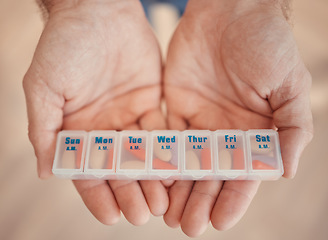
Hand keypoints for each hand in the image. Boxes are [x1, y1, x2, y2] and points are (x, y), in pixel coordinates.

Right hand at [23, 0, 167, 224]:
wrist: (97, 11)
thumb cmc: (64, 46)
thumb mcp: (44, 88)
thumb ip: (43, 130)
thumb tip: (44, 170)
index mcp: (76, 129)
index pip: (87, 171)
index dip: (98, 195)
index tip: (111, 217)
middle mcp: (104, 128)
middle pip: (119, 168)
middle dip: (131, 192)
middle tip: (145, 214)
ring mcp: (129, 117)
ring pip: (143, 155)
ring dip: (152, 179)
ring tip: (164, 202)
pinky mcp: (152, 103)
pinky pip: (162, 132)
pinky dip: (168, 151)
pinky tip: (177, 169)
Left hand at [163, 0, 312, 235]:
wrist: (231, 11)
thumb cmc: (267, 44)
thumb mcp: (290, 86)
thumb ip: (292, 129)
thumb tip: (284, 171)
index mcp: (254, 133)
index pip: (243, 175)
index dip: (233, 200)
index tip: (220, 222)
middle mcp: (225, 133)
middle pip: (211, 175)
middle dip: (200, 201)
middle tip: (187, 227)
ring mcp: (199, 122)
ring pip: (186, 164)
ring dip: (177, 189)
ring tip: (168, 215)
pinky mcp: (175, 108)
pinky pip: (166, 139)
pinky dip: (160, 160)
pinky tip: (152, 180)